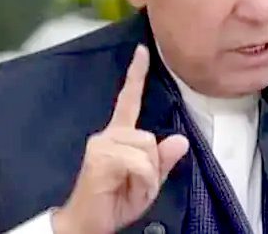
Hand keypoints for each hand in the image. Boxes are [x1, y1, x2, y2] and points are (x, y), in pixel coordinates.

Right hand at [52, 44, 188, 233]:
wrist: (87, 223)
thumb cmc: (114, 202)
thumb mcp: (148, 183)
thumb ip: (162, 162)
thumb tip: (180, 140)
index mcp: (119, 136)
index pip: (129, 101)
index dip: (136, 75)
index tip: (142, 51)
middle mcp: (108, 134)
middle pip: (150, 138)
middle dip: (152, 167)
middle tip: (136, 186)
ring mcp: (102, 143)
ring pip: (147, 149)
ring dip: (146, 177)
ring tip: (129, 188)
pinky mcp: (101, 157)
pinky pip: (139, 163)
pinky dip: (141, 181)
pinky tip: (126, 189)